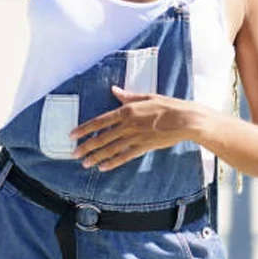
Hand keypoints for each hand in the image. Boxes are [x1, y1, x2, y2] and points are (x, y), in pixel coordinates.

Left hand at [68, 86, 199, 170]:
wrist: (185, 119)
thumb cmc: (167, 105)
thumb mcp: (146, 96)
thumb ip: (127, 97)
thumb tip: (114, 90)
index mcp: (127, 110)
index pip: (100, 121)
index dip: (84, 129)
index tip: (72, 135)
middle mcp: (128, 125)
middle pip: (102, 137)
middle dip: (86, 146)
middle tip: (73, 154)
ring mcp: (135, 137)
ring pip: (111, 149)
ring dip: (96, 157)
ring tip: (84, 164)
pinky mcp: (143, 147)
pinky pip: (125, 156)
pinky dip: (113, 162)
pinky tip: (103, 167)